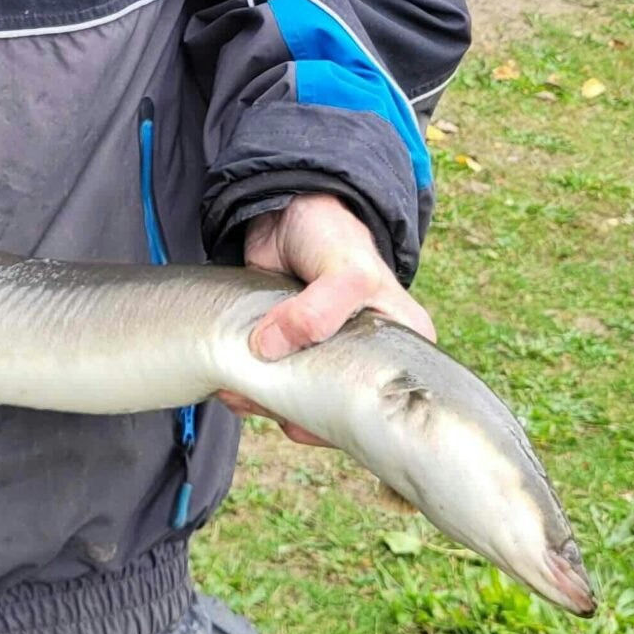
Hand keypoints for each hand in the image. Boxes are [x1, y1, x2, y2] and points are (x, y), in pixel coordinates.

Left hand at [218, 192, 434, 447]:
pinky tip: (230, 387)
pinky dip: (250, 391)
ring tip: (236, 392)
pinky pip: (275, 387)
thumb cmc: (332, 237)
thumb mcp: (345, 269)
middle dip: (296, 415)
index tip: (304, 421)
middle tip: (257, 399)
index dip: (348, 420)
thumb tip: (271, 349)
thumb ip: (319, 309)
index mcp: (403, 348)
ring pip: (301, 403)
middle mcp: (369, 361)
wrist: (288, 211)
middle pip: (338, 410)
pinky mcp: (293, 356)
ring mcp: (329, 361)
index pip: (385, 404)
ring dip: (265, 403)